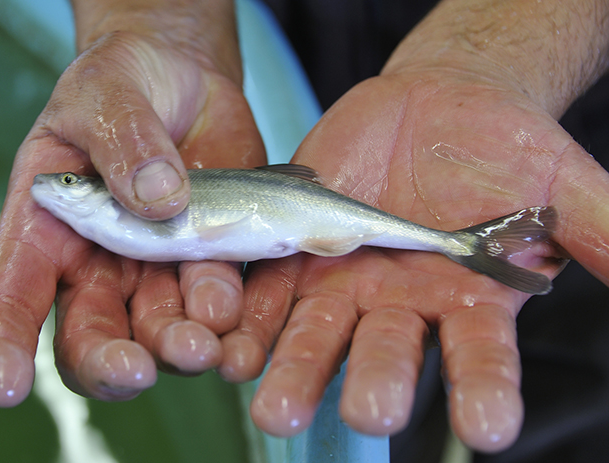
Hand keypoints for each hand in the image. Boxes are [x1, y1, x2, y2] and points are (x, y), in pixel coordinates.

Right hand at [0, 13, 265, 405]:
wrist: (184, 78)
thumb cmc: (120, 84)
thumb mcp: (106, 93)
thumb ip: (123, 140)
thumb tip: (159, 200)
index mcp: (48, 229)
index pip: (11, 294)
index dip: (0, 344)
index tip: (2, 384)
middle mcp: (99, 264)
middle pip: (92, 337)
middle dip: (110, 363)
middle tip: (134, 369)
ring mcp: (159, 270)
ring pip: (162, 331)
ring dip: (179, 346)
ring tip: (204, 342)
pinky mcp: (213, 260)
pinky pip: (224, 303)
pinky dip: (236, 323)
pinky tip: (243, 336)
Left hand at [219, 70, 608, 451]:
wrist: (437, 105)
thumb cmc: (504, 148)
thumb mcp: (557, 183)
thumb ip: (595, 227)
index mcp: (469, 300)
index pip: (482, 355)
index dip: (486, 389)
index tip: (490, 427)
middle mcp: (404, 306)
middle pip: (388, 354)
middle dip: (376, 383)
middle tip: (369, 415)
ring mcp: (346, 283)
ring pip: (317, 337)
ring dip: (296, 373)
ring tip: (277, 411)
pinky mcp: (298, 253)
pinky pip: (269, 294)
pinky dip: (251, 322)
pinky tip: (233, 348)